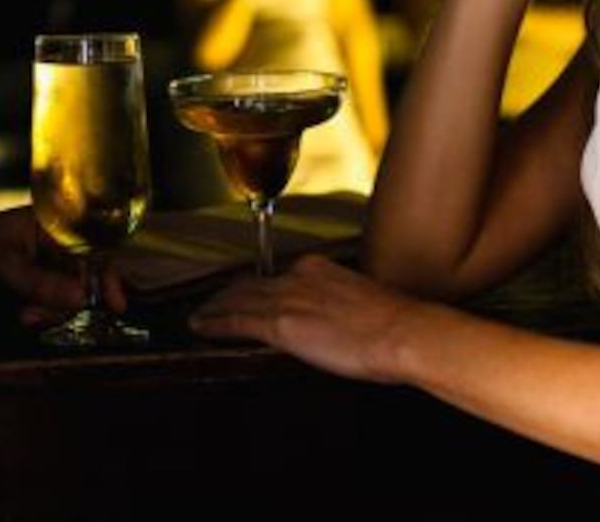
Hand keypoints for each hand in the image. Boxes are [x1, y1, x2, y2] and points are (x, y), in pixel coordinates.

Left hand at [0, 205, 126, 325]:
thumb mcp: (4, 265)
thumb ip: (42, 282)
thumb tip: (82, 298)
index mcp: (54, 224)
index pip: (94, 247)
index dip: (107, 275)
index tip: (115, 304)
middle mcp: (57, 241)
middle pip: (84, 275)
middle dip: (68, 301)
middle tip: (39, 317)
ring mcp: (48, 261)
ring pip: (68, 292)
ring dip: (51, 309)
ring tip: (23, 316)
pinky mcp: (38, 279)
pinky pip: (52, 298)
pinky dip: (42, 310)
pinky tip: (23, 315)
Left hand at [189, 254, 410, 382]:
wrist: (401, 331)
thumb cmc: (393, 324)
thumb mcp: (361, 303)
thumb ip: (339, 305)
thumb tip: (333, 322)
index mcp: (319, 268)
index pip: (276, 276)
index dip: (253, 286)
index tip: (244, 294)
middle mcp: (299, 276)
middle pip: (251, 284)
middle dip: (227, 295)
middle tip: (209, 304)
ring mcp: (287, 298)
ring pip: (238, 299)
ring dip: (214, 307)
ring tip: (199, 316)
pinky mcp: (280, 324)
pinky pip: (236, 320)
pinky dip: (214, 322)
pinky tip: (200, 326)